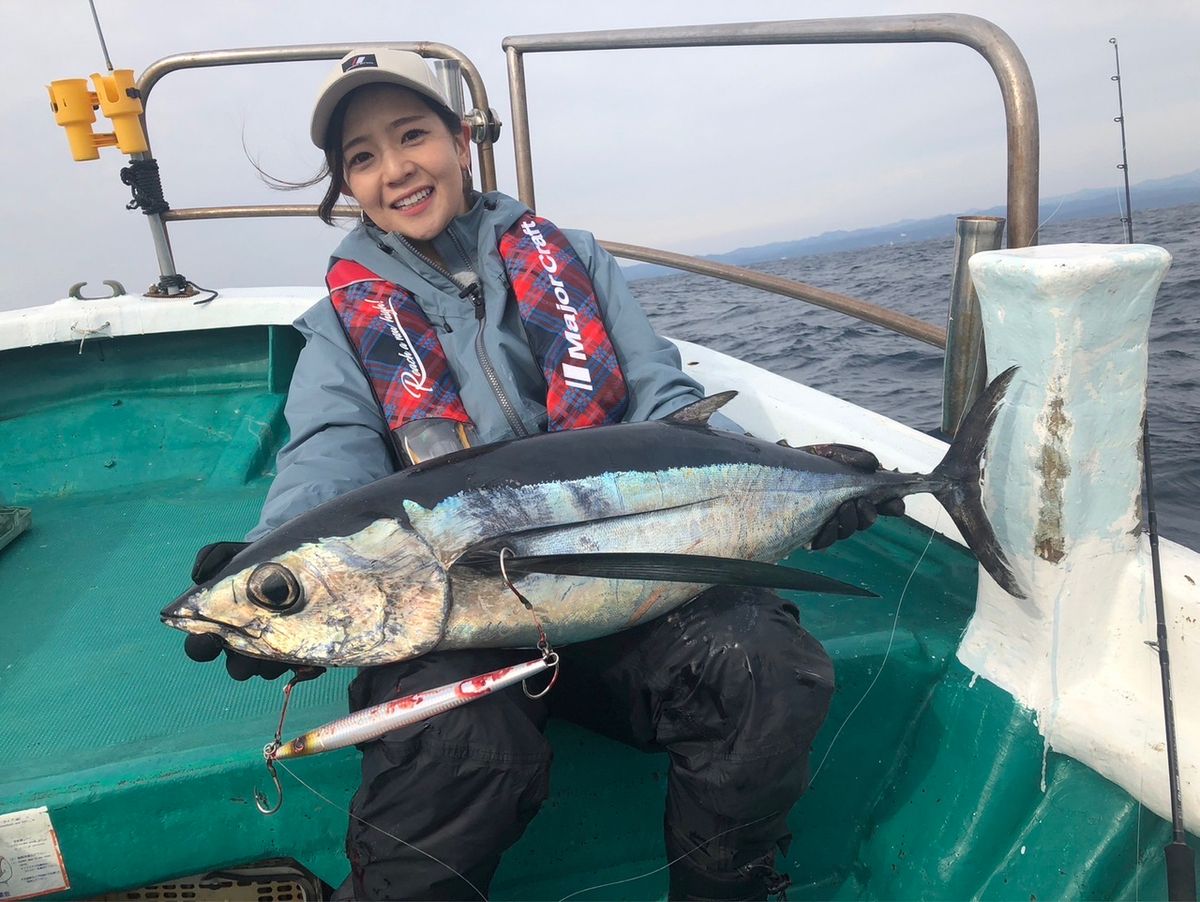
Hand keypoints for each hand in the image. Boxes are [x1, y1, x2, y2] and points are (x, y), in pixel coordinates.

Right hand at [183, 540, 303, 680]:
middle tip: (250, 650)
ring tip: (284, 645)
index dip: (199, 647)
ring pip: (266, 671)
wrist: (294, 562)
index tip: (207, 637)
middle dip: (241, 664)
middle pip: (236, 668)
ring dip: (272, 663)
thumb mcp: (232, 553)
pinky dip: (302, 664)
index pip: (199, 647)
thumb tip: (198, 575)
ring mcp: (270, 652)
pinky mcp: (297, 653)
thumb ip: (212, 556)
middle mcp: (243, 644)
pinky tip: (307, 649)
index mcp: (221, 626)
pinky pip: (298, 668)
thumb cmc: (254, 562)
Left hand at [792, 442, 905, 549]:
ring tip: (844, 507)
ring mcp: (832, 522)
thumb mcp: (834, 453)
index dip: (894, 506)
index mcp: (861, 491)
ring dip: (849, 521)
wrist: (779, 469)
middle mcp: (850, 509)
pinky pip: (825, 540)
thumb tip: (873, 464)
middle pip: (868, 520)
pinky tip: (828, 524)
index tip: (896, 503)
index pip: (885, 503)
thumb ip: (855, 456)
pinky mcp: (813, 531)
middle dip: (869, 514)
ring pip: (848, 530)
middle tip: (861, 502)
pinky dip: (828, 534)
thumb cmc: (812, 461)